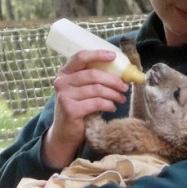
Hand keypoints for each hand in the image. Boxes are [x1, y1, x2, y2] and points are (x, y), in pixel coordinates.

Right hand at [42, 49, 128, 167]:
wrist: (64, 133)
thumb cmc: (78, 108)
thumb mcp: (81, 90)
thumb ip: (93, 79)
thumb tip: (121, 73)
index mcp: (65, 73)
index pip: (80, 57)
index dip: (98, 54)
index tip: (113, 56)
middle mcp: (62, 82)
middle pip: (93, 74)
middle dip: (113, 80)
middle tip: (125, 87)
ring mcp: (64, 96)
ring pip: (97, 89)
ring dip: (113, 94)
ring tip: (121, 98)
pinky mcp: (70, 109)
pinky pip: (96, 103)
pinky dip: (108, 105)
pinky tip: (112, 108)